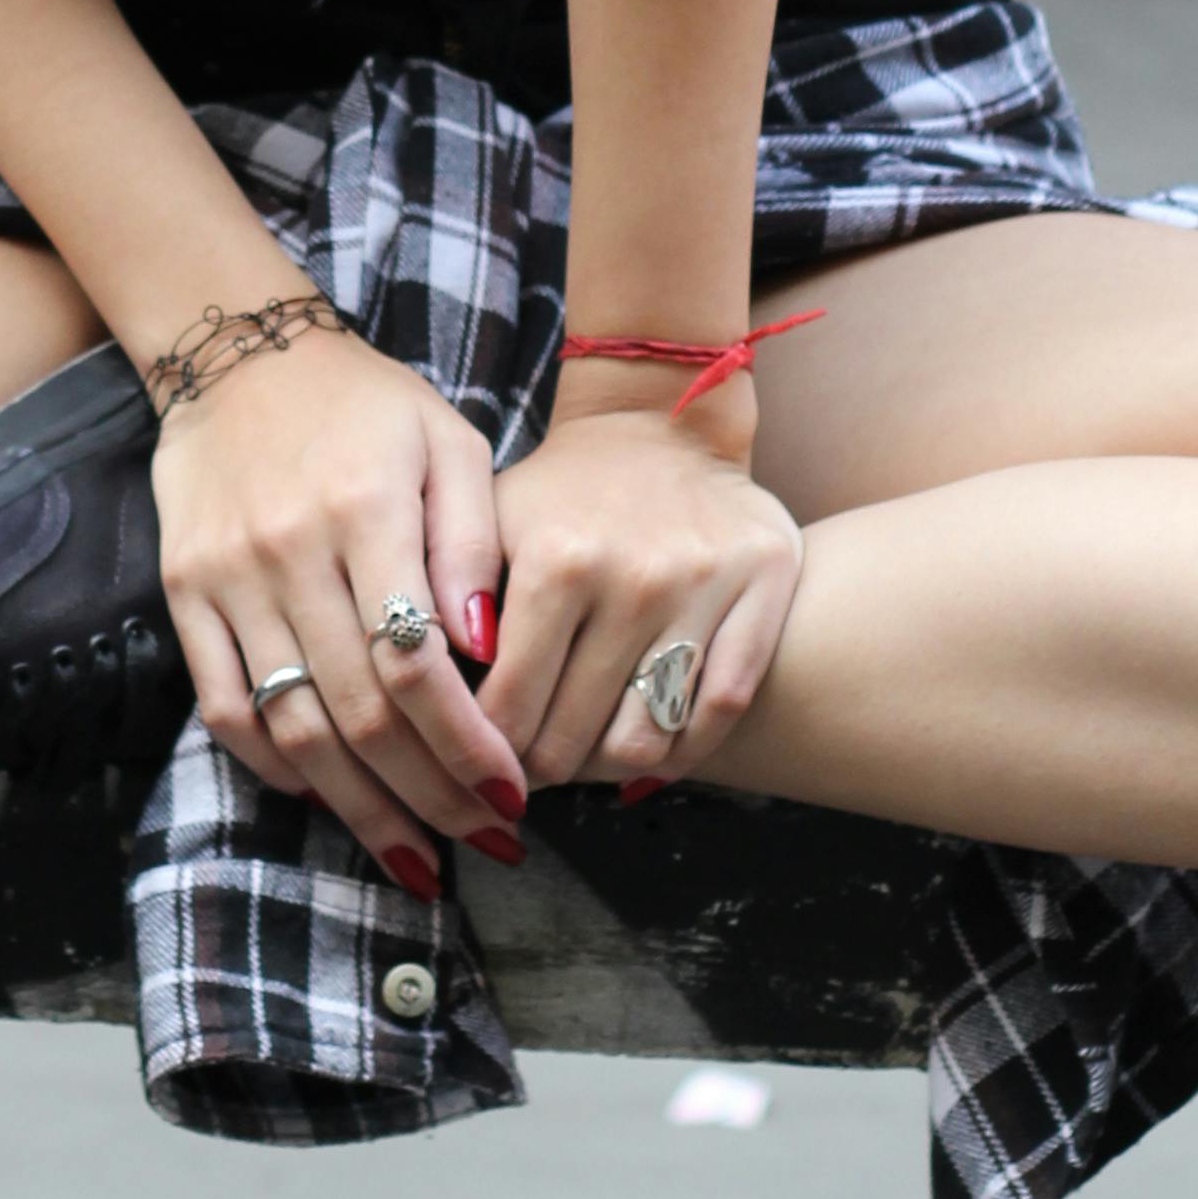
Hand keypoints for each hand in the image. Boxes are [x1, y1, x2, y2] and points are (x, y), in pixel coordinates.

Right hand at [152, 328, 533, 890]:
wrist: (239, 356)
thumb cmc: (366, 404)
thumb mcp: (448, 441)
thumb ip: (474, 540)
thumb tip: (489, 651)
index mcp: (365, 509)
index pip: (418, 663)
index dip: (467, 745)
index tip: (511, 794)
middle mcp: (291, 550)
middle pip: (361, 712)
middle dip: (431, 795)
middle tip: (485, 839)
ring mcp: (228, 579)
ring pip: (294, 726)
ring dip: (360, 808)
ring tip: (418, 854)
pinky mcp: (184, 595)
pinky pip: (226, 707)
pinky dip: (277, 767)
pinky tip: (330, 798)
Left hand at [479, 372, 802, 791]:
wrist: (664, 422)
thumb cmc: (564, 489)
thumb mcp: (495, 524)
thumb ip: (457, 604)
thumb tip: (435, 704)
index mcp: (557, 559)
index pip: (508, 704)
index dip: (485, 751)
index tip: (478, 762)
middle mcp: (633, 577)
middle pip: (573, 735)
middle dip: (537, 771)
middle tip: (523, 776)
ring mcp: (703, 588)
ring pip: (647, 739)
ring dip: (604, 771)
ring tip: (581, 762)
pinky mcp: (762, 590)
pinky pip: (720, 710)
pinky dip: (682, 752)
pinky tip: (648, 755)